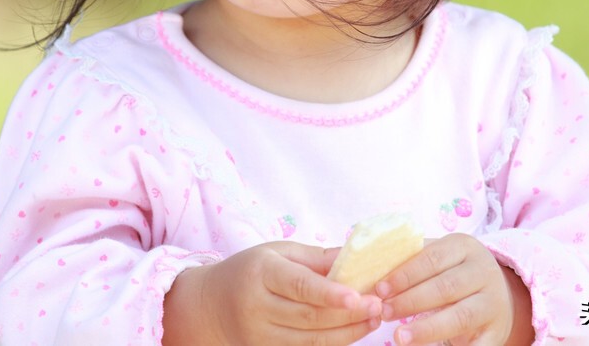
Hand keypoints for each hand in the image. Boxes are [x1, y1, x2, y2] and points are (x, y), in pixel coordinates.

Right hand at [163, 241, 381, 345]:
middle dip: (349, 314)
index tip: (359, 296)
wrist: (210, 305)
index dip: (330, 293)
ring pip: (310, 340)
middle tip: (378, 306)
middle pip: (310, 316)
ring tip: (373, 320)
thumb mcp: (278, 252)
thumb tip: (357, 257)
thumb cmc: (251, 270)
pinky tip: (352, 332)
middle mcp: (257, 306)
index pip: (299, 286)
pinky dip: (332, 343)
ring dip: (347, 332)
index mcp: (261, 272)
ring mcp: (259, 334)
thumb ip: (316, 258)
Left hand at [375, 234, 532, 345]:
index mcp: (465, 247)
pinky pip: (478, 345)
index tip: (380, 289)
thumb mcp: (440, 257)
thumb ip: (412, 259)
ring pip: (460, 316)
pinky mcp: (497, 330)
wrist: (497, 293)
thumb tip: (371, 269)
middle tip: (384, 312)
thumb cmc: (453, 272)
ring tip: (399, 337)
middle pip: (445, 287)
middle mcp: (484, 272)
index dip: (404, 275)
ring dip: (427, 328)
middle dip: (410, 301)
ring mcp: (493, 303)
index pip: (432, 259)